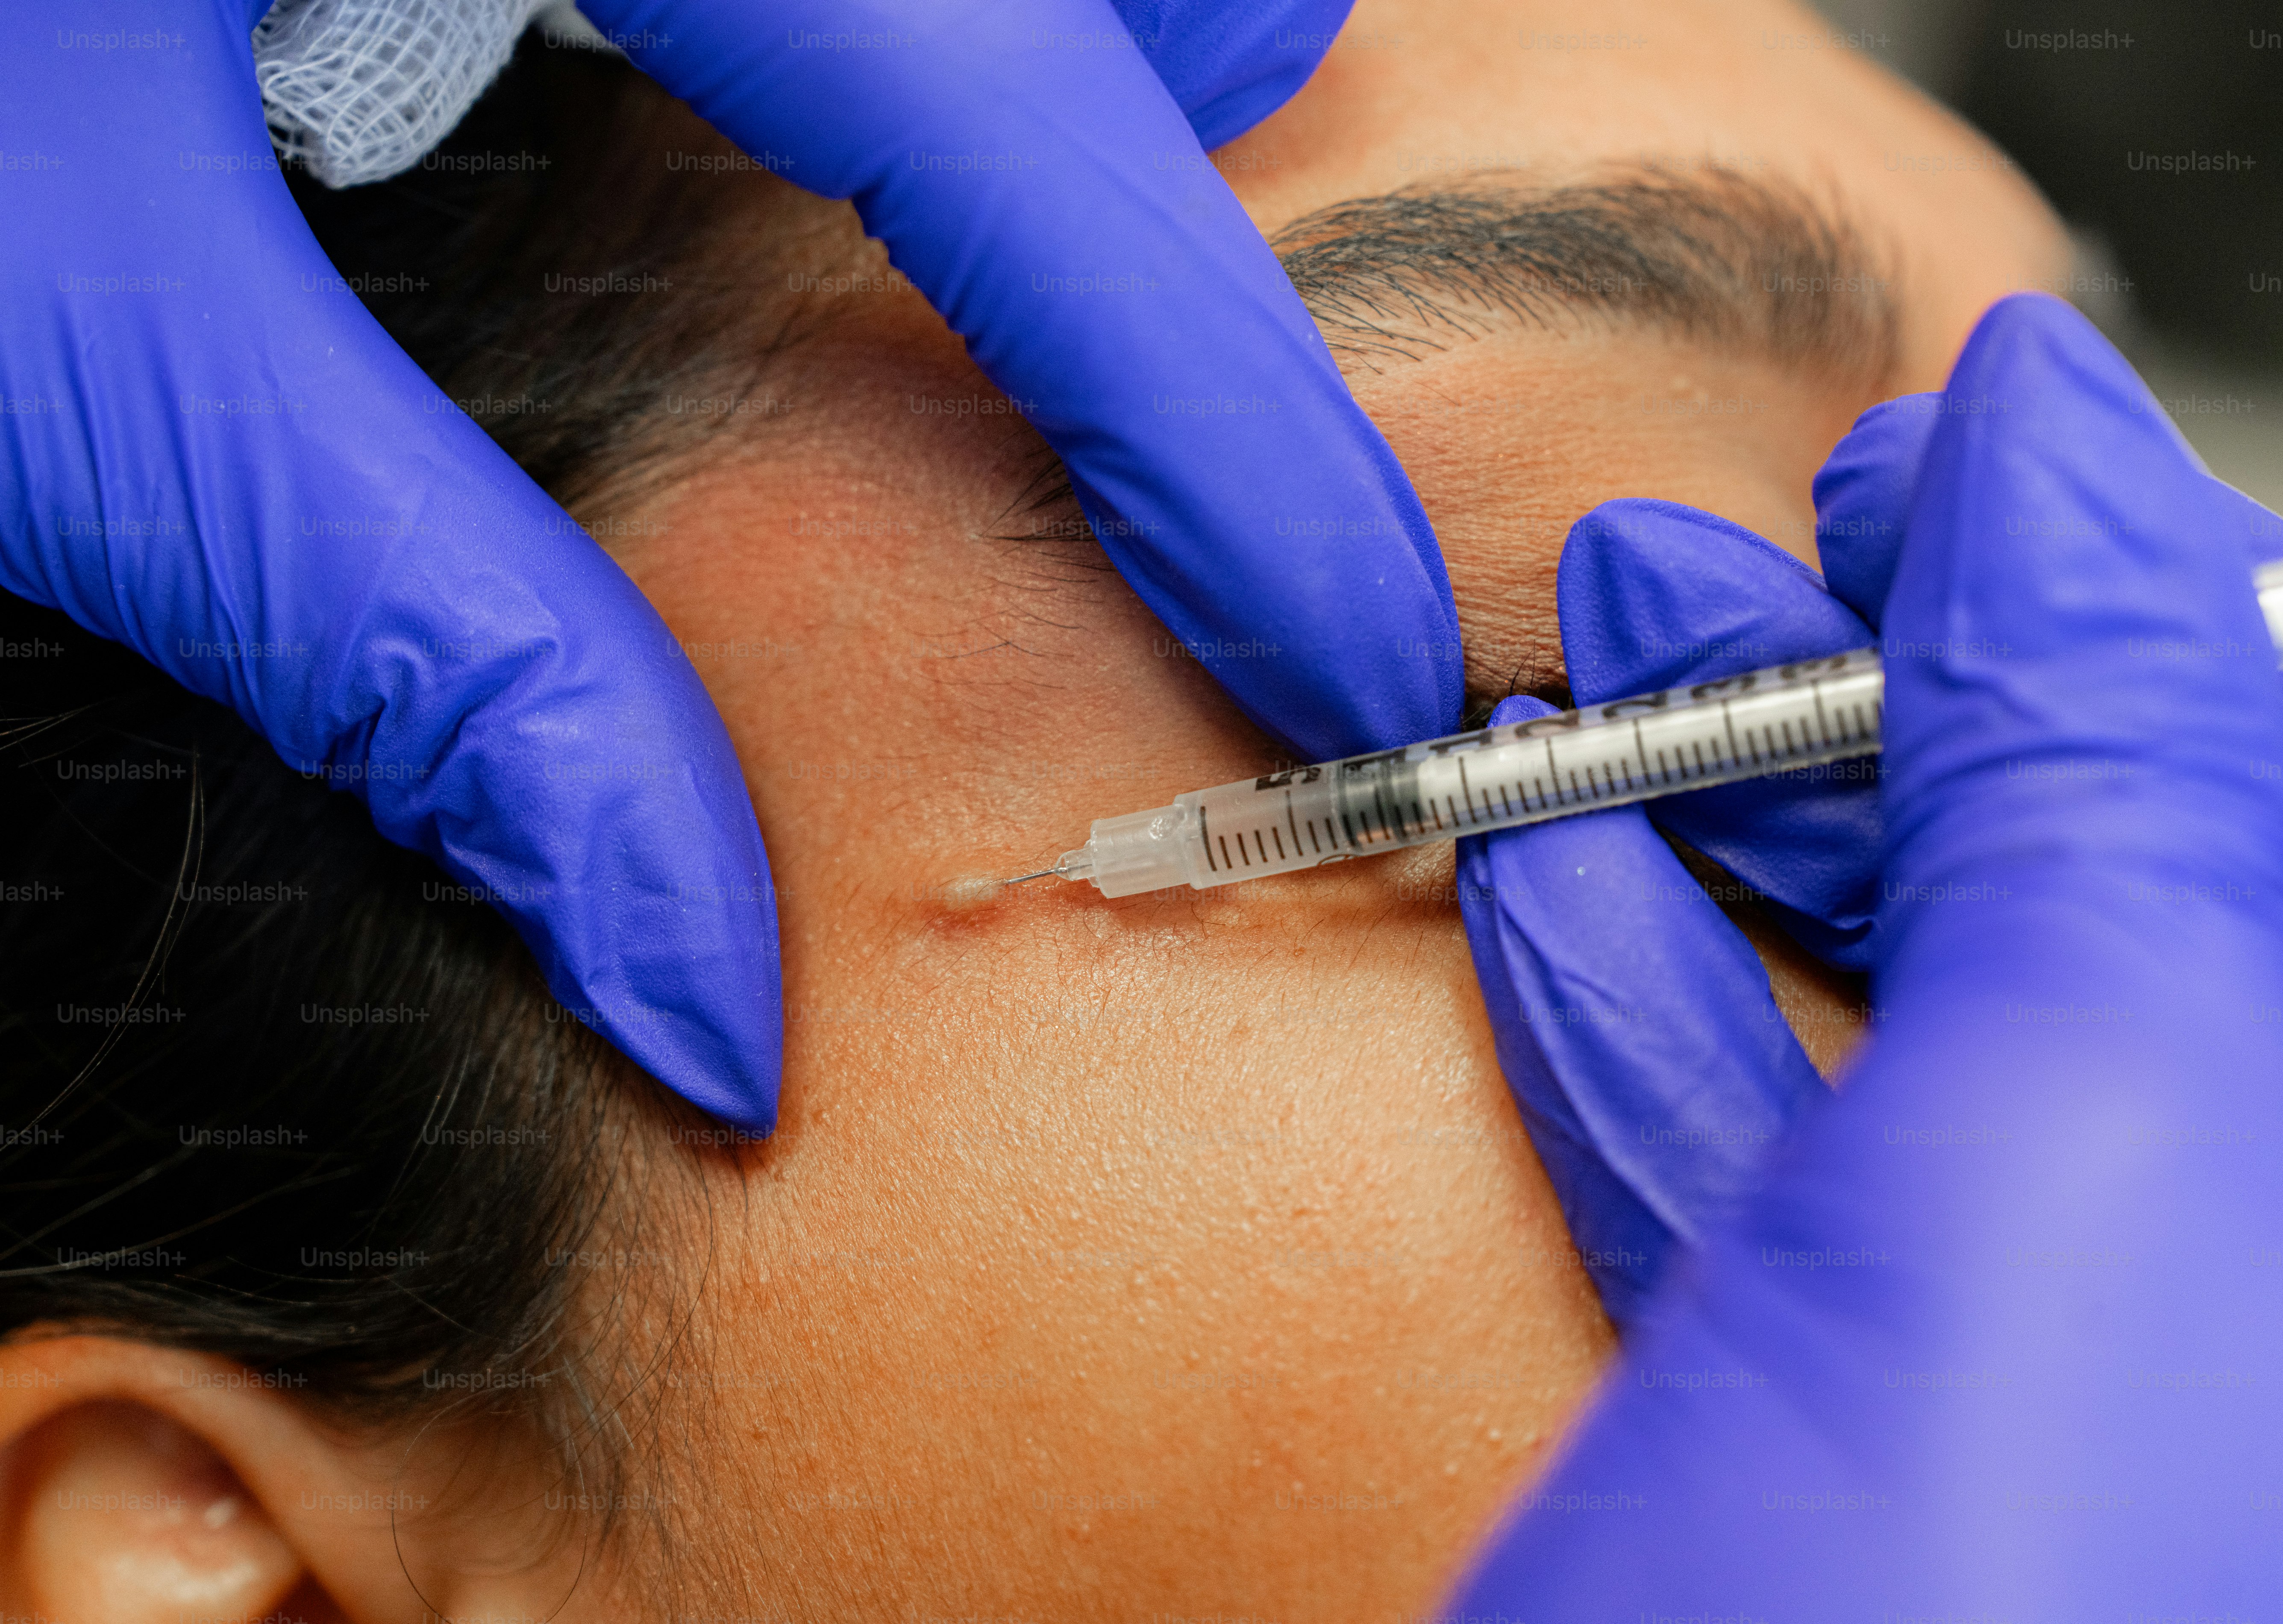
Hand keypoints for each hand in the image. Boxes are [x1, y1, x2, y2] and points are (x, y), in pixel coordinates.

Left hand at [5, 0, 1451, 1132]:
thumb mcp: (80, 338)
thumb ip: (415, 639)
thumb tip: (694, 964)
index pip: (1005, 126)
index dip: (1219, 414)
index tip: (1351, 640)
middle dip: (1219, 242)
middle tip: (1311, 505)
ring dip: (1125, 67)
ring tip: (1219, 216)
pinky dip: (958, 34)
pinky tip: (993, 86)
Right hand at [1452, 295, 2282, 1611]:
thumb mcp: (2072, 1136)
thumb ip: (2097, 773)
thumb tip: (2050, 455)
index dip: (2168, 615)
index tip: (1949, 468)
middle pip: (2165, 927)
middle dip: (1922, 720)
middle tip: (1740, 556)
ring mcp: (2110, 1425)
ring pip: (1959, 1058)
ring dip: (1755, 851)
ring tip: (1607, 674)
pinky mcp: (1903, 1483)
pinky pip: (1815, 1211)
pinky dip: (1676, 1041)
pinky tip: (1557, 889)